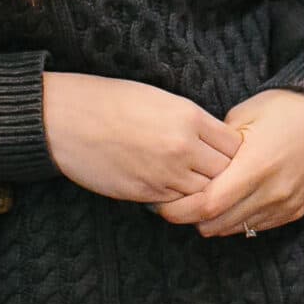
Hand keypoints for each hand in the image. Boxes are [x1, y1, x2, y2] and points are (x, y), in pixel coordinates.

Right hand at [43, 73, 243, 204]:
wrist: (69, 120)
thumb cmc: (112, 102)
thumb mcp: (162, 100)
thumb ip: (193, 122)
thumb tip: (215, 143)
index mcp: (189, 117)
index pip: (234, 145)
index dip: (231, 150)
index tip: (221, 150)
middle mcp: (182, 147)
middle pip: (225, 172)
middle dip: (221, 172)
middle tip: (209, 168)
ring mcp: (165, 174)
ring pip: (204, 193)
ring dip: (200, 189)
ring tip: (188, 178)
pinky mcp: (146, 193)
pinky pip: (177, 203)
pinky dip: (177, 198)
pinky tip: (166, 184)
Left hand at [155, 89, 303, 237]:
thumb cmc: (283, 109)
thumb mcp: (242, 116)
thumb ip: (214, 148)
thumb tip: (189, 168)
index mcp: (255, 166)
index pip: (205, 205)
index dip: (178, 209)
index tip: (161, 201)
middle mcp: (272, 192)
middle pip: (215, 224)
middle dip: (189, 217)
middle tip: (174, 202)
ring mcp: (285, 205)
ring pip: (233, 229)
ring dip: (212, 220)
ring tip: (199, 201)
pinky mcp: (293, 211)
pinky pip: (255, 227)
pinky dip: (235, 219)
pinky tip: (228, 201)